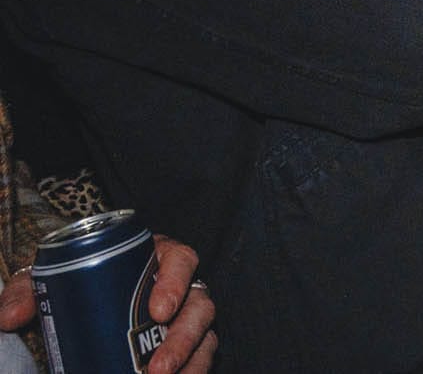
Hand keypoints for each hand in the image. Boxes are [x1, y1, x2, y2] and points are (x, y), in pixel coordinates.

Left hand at [4, 236, 219, 372]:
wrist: (84, 301)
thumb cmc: (77, 282)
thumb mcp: (53, 279)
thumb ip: (27, 292)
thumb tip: (8, 318)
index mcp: (157, 258)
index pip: (182, 260)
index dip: (176, 283)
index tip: (156, 311)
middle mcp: (180, 286)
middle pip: (199, 304)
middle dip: (183, 338)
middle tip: (157, 367)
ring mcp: (186, 316)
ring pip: (205, 334)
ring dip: (190, 360)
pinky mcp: (186, 342)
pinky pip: (201, 356)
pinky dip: (194, 370)